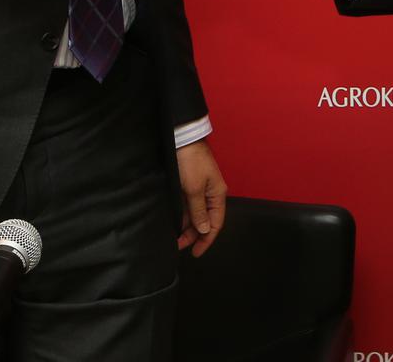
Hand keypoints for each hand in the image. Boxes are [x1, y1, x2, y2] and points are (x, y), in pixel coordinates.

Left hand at [174, 139, 226, 256]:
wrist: (182, 139)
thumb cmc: (191, 161)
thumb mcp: (194, 189)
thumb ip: (198, 211)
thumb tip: (204, 230)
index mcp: (217, 195)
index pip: (215, 224)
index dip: (207, 240)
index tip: (196, 253)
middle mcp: (211, 193)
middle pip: (205, 220)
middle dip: (194, 235)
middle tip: (179, 246)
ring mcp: (201, 189)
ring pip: (196, 214)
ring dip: (188, 226)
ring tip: (175, 237)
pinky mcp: (190, 184)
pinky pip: (189, 205)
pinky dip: (184, 216)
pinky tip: (175, 222)